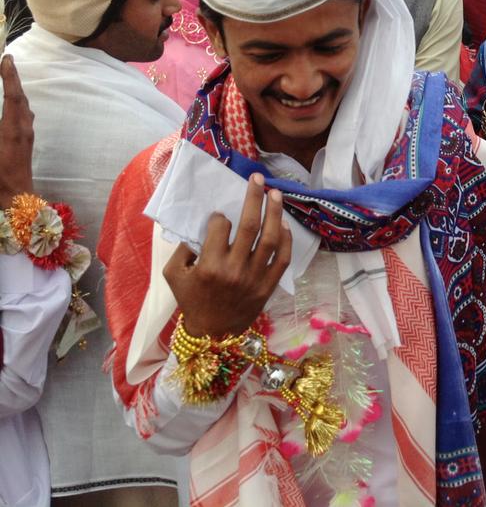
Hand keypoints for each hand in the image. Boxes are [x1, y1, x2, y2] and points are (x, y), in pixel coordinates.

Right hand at [0, 56, 33, 207]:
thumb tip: (2, 116)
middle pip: (21, 99)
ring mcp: (27, 136)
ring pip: (24, 108)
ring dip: (16, 92)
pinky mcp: (27, 143)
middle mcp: (23, 130)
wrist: (16, 198)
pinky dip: (17, 105)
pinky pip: (23, 117)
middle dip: (13, 79)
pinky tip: (12, 105)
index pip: (13, 96)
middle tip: (6, 62)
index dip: (10, 77)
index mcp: (12, 130)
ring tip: (8, 79)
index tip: (7, 58)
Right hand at [164, 173, 292, 335]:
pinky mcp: (268, 286)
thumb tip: (201, 226)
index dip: (219, 217)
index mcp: (209, 266)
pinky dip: (286, 240)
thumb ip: (182, 249)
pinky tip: (284, 224)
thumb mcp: (173, 275)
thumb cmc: (191, 300)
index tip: (219, 216)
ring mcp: (254, 278)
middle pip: (249, 225)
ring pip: (270, 239)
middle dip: (253, 198)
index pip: (220, 228)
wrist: (213, 333)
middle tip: (257, 178)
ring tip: (275, 193)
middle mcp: (234, 270)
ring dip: (275, 213)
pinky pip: (282, 259)